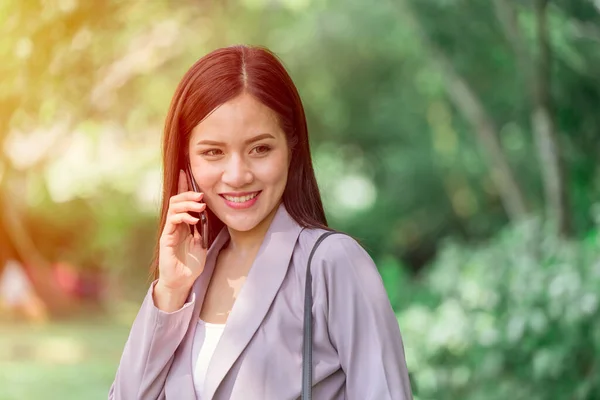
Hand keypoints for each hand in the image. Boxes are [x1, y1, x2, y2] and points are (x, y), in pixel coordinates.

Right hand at [157, 170, 207, 297]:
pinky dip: (184, 216)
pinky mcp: (166, 238)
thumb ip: (203, 229)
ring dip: (187, 203)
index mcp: (184, 224)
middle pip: (176, 200)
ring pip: (174, 208)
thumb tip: (206, 215)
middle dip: (188, 193)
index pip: (182, 201)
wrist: (182, 282)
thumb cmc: (191, 265)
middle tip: (201, 195)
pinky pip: (172, 221)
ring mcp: (170, 231)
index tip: (186, 172)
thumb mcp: (202, 243)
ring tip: (200, 206)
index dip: (183, 186)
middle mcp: (175, 225)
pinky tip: (194, 219)